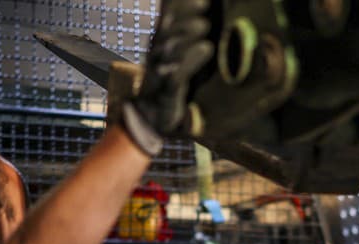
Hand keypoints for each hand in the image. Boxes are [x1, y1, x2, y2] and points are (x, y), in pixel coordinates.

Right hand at [122, 0, 213, 152]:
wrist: (152, 117)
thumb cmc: (170, 83)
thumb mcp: (179, 58)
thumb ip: (186, 36)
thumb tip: (201, 10)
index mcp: (160, 43)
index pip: (167, 18)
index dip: (180, 5)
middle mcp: (157, 54)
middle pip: (167, 28)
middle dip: (184, 14)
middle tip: (203, 4)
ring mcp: (160, 72)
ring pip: (170, 48)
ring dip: (187, 34)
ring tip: (205, 25)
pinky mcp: (167, 91)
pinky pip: (177, 73)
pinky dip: (191, 60)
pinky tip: (206, 49)